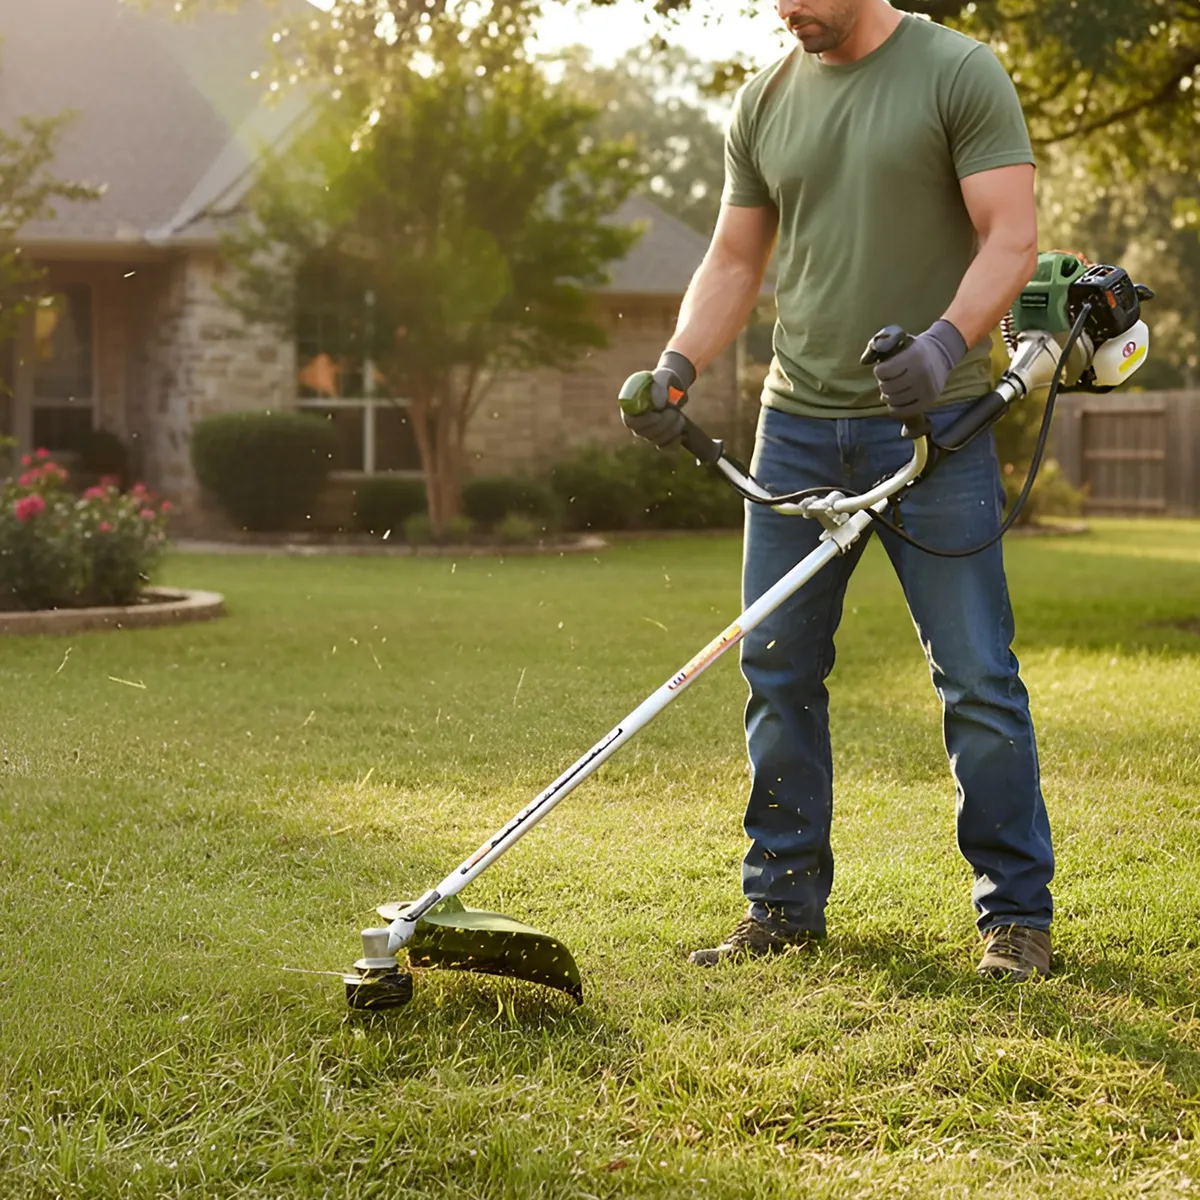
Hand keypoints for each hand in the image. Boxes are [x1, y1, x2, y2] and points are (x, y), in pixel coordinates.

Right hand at [620, 350, 696, 449]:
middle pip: (644, 433)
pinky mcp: (658, 439)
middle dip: (663, 425)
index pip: (630, 422)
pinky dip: (675, 439)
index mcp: (630, 406)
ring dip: (671, 430)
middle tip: (675, 413)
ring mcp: (646, 432)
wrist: (674, 386)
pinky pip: (665, 446)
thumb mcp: (663, 378)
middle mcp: (635, 422)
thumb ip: (659, 387)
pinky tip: (681, 430)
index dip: (645, 422)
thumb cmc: (665, 380)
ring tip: (680, 417)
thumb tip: (658, 404)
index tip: (658, 415)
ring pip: (656, 440)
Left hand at [871, 320, 967, 435]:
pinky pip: (905, 411)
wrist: (942, 352)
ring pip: (894, 401)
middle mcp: (921, 373)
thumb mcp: (900, 340)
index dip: (879, 371)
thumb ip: (880, 346)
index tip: (883, 369)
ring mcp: (926, 388)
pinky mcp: (929, 400)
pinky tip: (895, 402)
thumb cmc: (914, 348)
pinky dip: (896, 408)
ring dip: (888, 396)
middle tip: (888, 381)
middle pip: (887, 388)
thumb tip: (863, 360)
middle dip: (883, 384)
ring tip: (891, 390)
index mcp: (913, 356)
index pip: (883, 372)